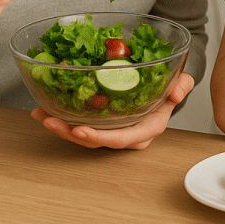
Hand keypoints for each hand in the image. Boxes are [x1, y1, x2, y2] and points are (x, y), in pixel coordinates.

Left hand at [31, 72, 194, 148]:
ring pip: (84, 135)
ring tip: (42, 116)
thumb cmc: (171, 85)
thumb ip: (182, 86)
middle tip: (51, 121)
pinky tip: (43, 110)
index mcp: (146, 129)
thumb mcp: (182, 82)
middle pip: (96, 140)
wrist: (165, 84)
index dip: (99, 137)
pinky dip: (61, 118)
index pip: (121, 138)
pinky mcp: (102, 123)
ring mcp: (113, 129)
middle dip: (71, 134)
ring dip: (61, 128)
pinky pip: (80, 124)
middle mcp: (127, 134)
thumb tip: (176, 93)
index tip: (80, 130)